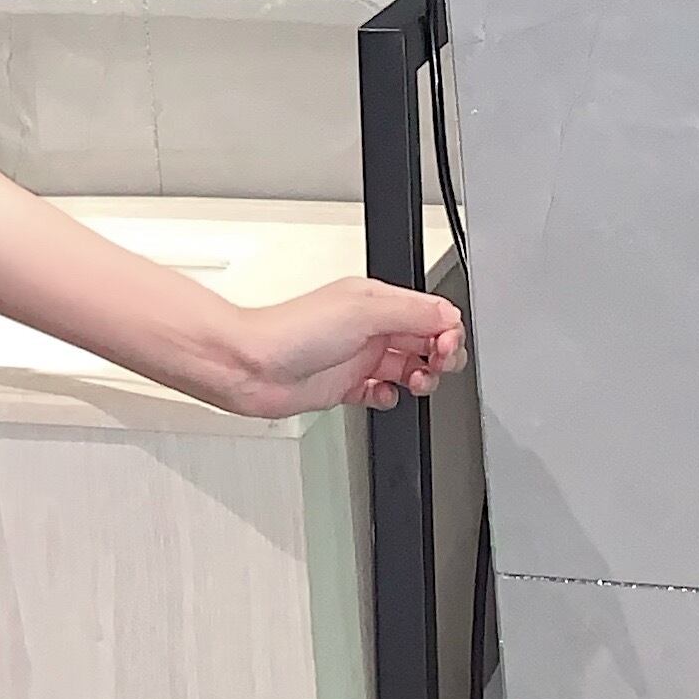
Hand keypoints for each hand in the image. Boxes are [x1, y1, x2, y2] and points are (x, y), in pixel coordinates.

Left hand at [226, 279, 466, 419]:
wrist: (250, 366)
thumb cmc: (290, 332)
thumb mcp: (362, 311)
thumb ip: (411, 313)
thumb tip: (449, 317)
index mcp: (375, 301)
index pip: (431, 313)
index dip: (447, 332)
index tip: (445, 348)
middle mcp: (368, 327)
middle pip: (425, 341)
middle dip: (440, 356)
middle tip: (433, 366)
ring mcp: (356, 357)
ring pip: (408, 368)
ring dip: (420, 378)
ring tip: (413, 383)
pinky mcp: (345, 385)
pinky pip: (381, 392)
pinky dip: (389, 397)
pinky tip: (381, 395)